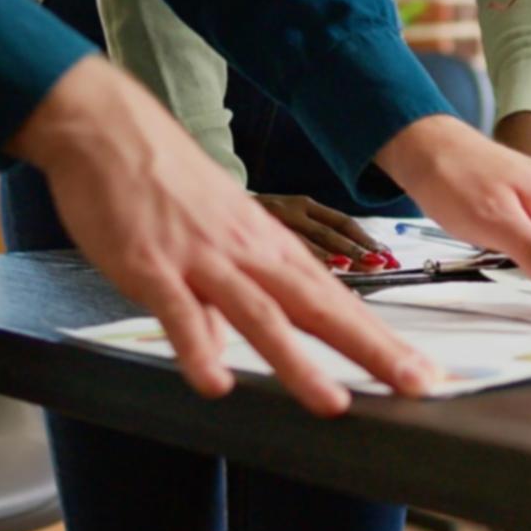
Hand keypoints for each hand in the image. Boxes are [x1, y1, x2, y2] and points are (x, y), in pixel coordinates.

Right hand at [8, 57, 437, 414]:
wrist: (108, 127)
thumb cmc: (166, 181)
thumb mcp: (222, 229)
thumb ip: (243, 283)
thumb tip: (254, 332)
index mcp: (269, 246)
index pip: (336, 299)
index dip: (380, 338)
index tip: (421, 371)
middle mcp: (248, 252)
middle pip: (319, 306)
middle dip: (370, 350)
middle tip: (415, 384)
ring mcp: (202, 258)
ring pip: (260, 313)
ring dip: (296, 362)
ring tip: (331, 403)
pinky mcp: (152, 264)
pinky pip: (178, 311)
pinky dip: (197, 347)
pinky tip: (214, 381)